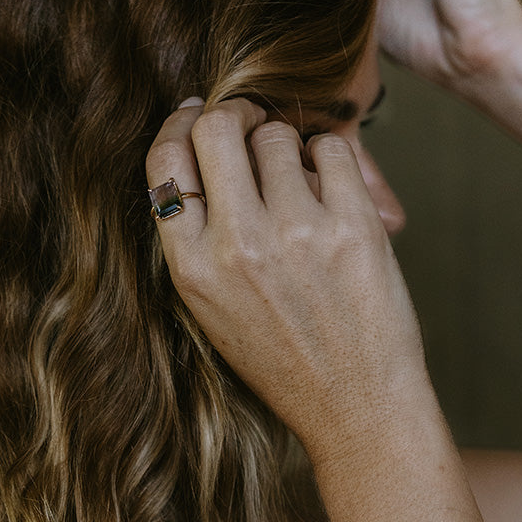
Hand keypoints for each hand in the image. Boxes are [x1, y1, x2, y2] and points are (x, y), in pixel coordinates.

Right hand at [146, 99, 426, 456]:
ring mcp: (297, 231)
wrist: (356, 408)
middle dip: (231, 113)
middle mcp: (238, 245)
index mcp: (193, 269)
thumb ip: (198, 240)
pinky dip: (331, 158)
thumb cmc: (287, 363)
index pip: (165, 163)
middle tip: (250, 121)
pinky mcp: (352, 226)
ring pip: (276, 134)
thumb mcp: (214, 311)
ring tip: (301, 182)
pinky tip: (333, 191)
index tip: (196, 114)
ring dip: (287, 145)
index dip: (179, 126)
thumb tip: (200, 152)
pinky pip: (332, 148)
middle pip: (215, 127)